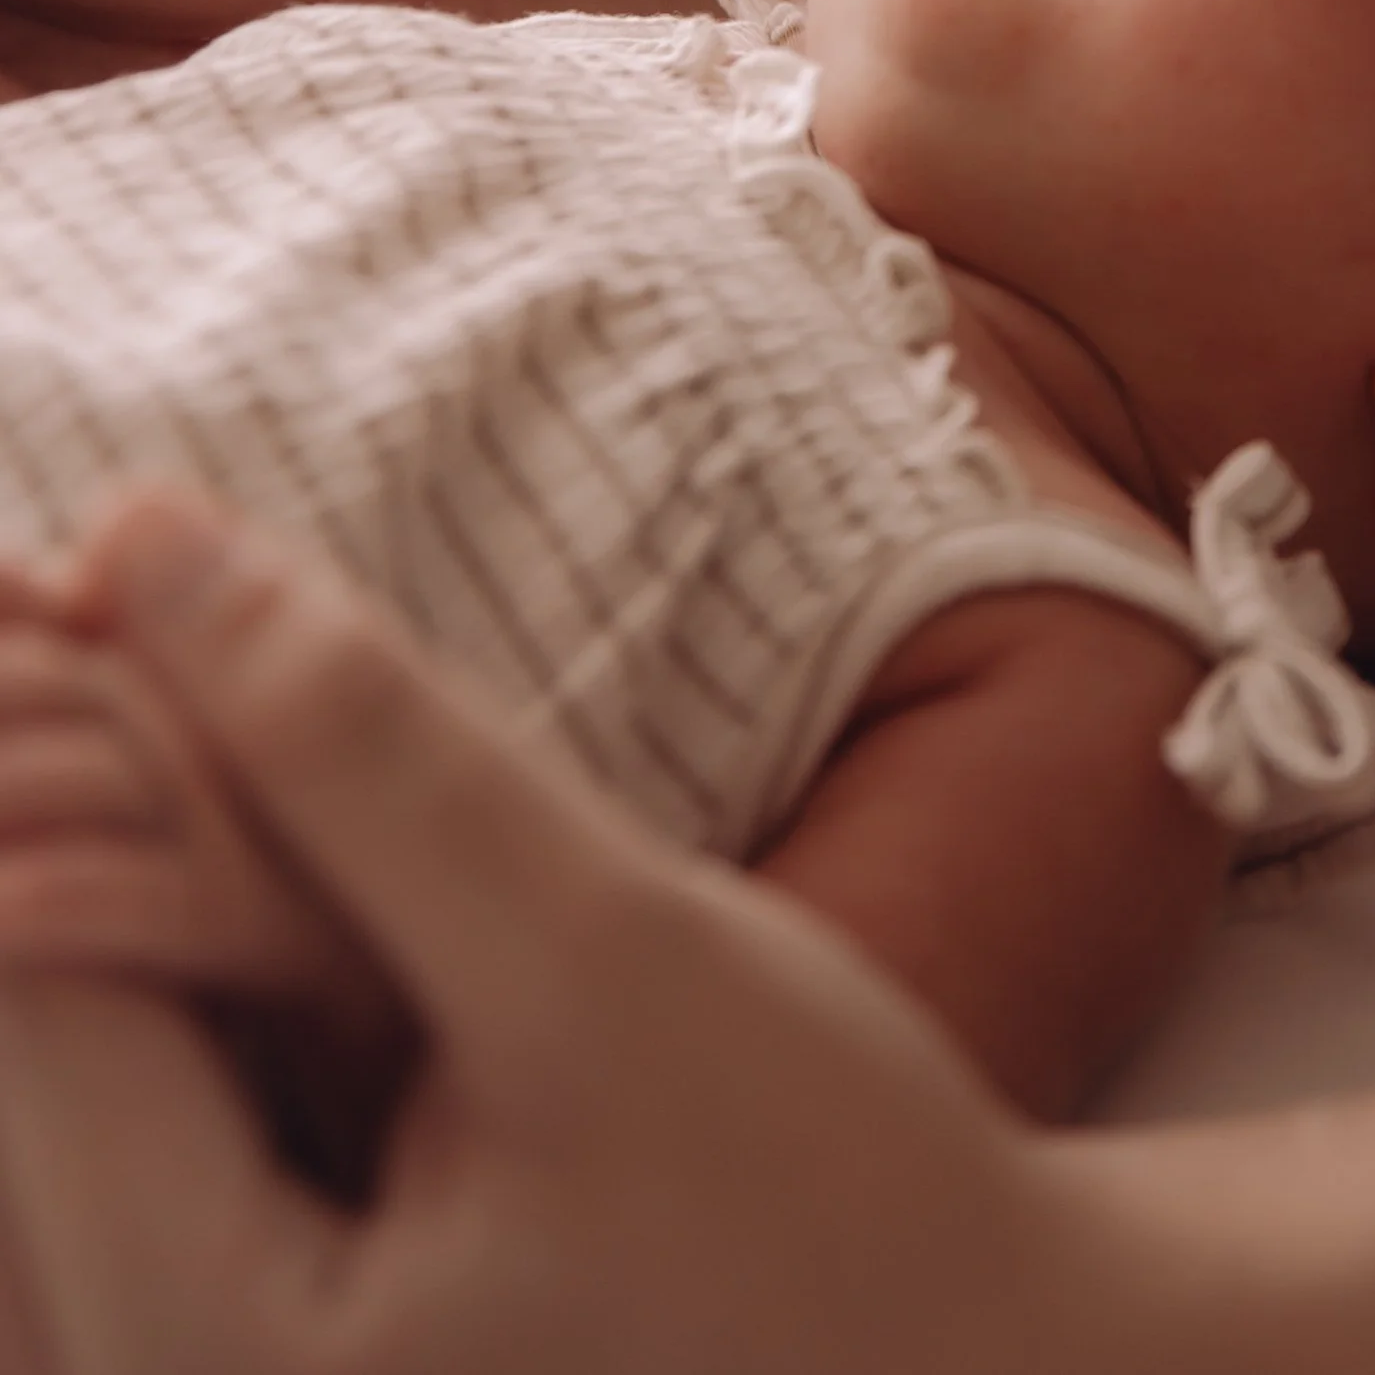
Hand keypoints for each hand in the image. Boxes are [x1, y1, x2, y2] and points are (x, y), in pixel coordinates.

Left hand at [0, 495, 1135, 1374]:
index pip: (32, 974)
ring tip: (256, 696)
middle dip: (112, 791)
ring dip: (170, 857)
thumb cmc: (841, 1207)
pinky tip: (324, 848)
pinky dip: (231, 953)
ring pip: (119, 1058)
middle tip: (167, 584)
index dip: (72, 733)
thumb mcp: (607, 956)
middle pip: (54, 1030)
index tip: (130, 555)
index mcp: (203, 1359)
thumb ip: (360, 756)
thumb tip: (129, 534)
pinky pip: (196, 1118)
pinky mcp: (295, 1350)